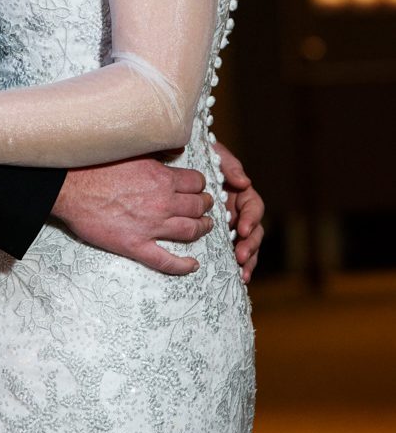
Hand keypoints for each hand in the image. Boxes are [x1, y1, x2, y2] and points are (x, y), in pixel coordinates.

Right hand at [51, 157, 213, 274]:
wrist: (69, 188)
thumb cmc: (94, 166)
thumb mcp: (131, 150)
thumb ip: (156, 152)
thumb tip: (175, 151)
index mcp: (161, 177)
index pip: (196, 182)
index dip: (200, 184)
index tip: (198, 186)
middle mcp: (162, 202)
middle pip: (197, 205)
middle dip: (205, 205)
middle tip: (206, 205)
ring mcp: (151, 226)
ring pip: (189, 230)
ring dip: (202, 229)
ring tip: (205, 227)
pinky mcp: (136, 245)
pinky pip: (166, 260)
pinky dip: (183, 265)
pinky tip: (192, 265)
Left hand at [213, 141, 264, 283]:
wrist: (179, 161)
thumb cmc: (200, 156)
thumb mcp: (216, 155)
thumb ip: (230, 166)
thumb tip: (245, 182)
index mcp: (240, 194)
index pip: (253, 207)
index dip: (251, 218)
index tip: (243, 228)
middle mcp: (238, 211)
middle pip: (253, 231)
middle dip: (251, 245)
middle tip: (240, 255)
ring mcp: (229, 226)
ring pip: (246, 245)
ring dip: (247, 259)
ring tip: (242, 272)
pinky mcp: (218, 237)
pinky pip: (229, 252)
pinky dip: (236, 265)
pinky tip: (238, 277)